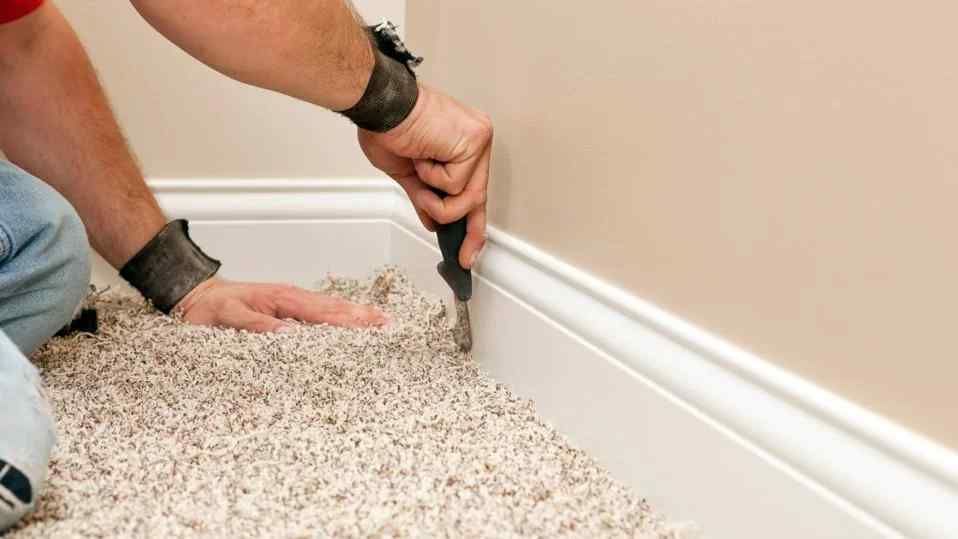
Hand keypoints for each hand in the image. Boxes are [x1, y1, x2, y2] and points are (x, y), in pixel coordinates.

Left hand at [174, 277, 387, 331]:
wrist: (194, 294)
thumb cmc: (209, 309)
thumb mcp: (227, 318)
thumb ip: (255, 326)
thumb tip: (287, 335)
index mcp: (282, 300)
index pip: (323, 314)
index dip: (350, 322)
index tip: (372, 326)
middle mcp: (291, 298)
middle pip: (335, 308)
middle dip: (363, 316)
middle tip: (389, 324)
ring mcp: (291, 301)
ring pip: (330, 308)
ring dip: (356, 314)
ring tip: (379, 320)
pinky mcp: (287, 307)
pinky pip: (320, 310)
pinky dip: (340, 315)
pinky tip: (349, 320)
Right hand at [358, 83, 492, 268]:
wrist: (380, 105)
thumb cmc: (386, 127)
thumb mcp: (406, 173)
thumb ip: (424, 197)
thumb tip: (433, 222)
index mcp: (463, 144)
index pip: (473, 190)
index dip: (472, 225)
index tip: (469, 252)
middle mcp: (477, 141)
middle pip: (478, 198)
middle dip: (469, 231)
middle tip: (463, 256)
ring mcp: (479, 140)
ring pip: (467, 197)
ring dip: (435, 198)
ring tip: (418, 173)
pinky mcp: (474, 142)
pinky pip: (455, 185)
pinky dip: (431, 179)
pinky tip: (421, 156)